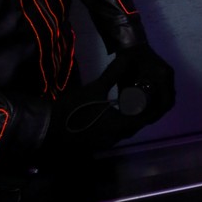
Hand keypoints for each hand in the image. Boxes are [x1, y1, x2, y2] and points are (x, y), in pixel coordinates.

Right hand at [43, 45, 174, 154]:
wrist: (47, 127)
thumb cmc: (73, 109)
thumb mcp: (94, 88)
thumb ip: (113, 73)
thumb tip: (128, 57)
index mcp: (118, 128)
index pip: (143, 120)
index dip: (151, 108)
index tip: (154, 95)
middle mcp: (114, 139)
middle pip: (134, 126)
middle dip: (140, 112)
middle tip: (144, 95)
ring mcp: (104, 143)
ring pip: (124, 130)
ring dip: (129, 117)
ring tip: (131, 100)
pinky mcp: (95, 143)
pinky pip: (113, 133)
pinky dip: (118, 122)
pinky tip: (113, 109)